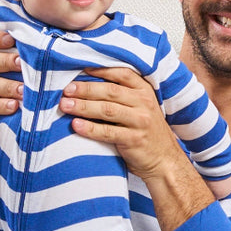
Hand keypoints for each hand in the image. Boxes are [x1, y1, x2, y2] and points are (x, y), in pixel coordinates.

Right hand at [0, 29, 22, 132]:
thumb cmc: (0, 73)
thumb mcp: (2, 59)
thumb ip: (12, 50)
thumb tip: (33, 44)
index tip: (11, 39)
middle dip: (6, 62)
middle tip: (22, 63)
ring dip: (8, 87)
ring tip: (23, 90)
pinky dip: (2, 105)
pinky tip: (14, 106)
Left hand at [59, 65, 178, 183]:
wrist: (165, 160)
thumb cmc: (147, 133)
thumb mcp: (142, 108)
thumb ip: (124, 96)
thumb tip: (88, 85)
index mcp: (145, 92)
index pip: (122, 74)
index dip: (101, 70)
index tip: (81, 69)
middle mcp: (144, 104)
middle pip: (110, 91)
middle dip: (85, 89)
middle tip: (66, 90)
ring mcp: (140, 122)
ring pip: (107, 110)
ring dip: (83, 107)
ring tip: (65, 106)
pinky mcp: (133, 140)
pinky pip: (107, 132)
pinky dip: (89, 128)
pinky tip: (76, 125)